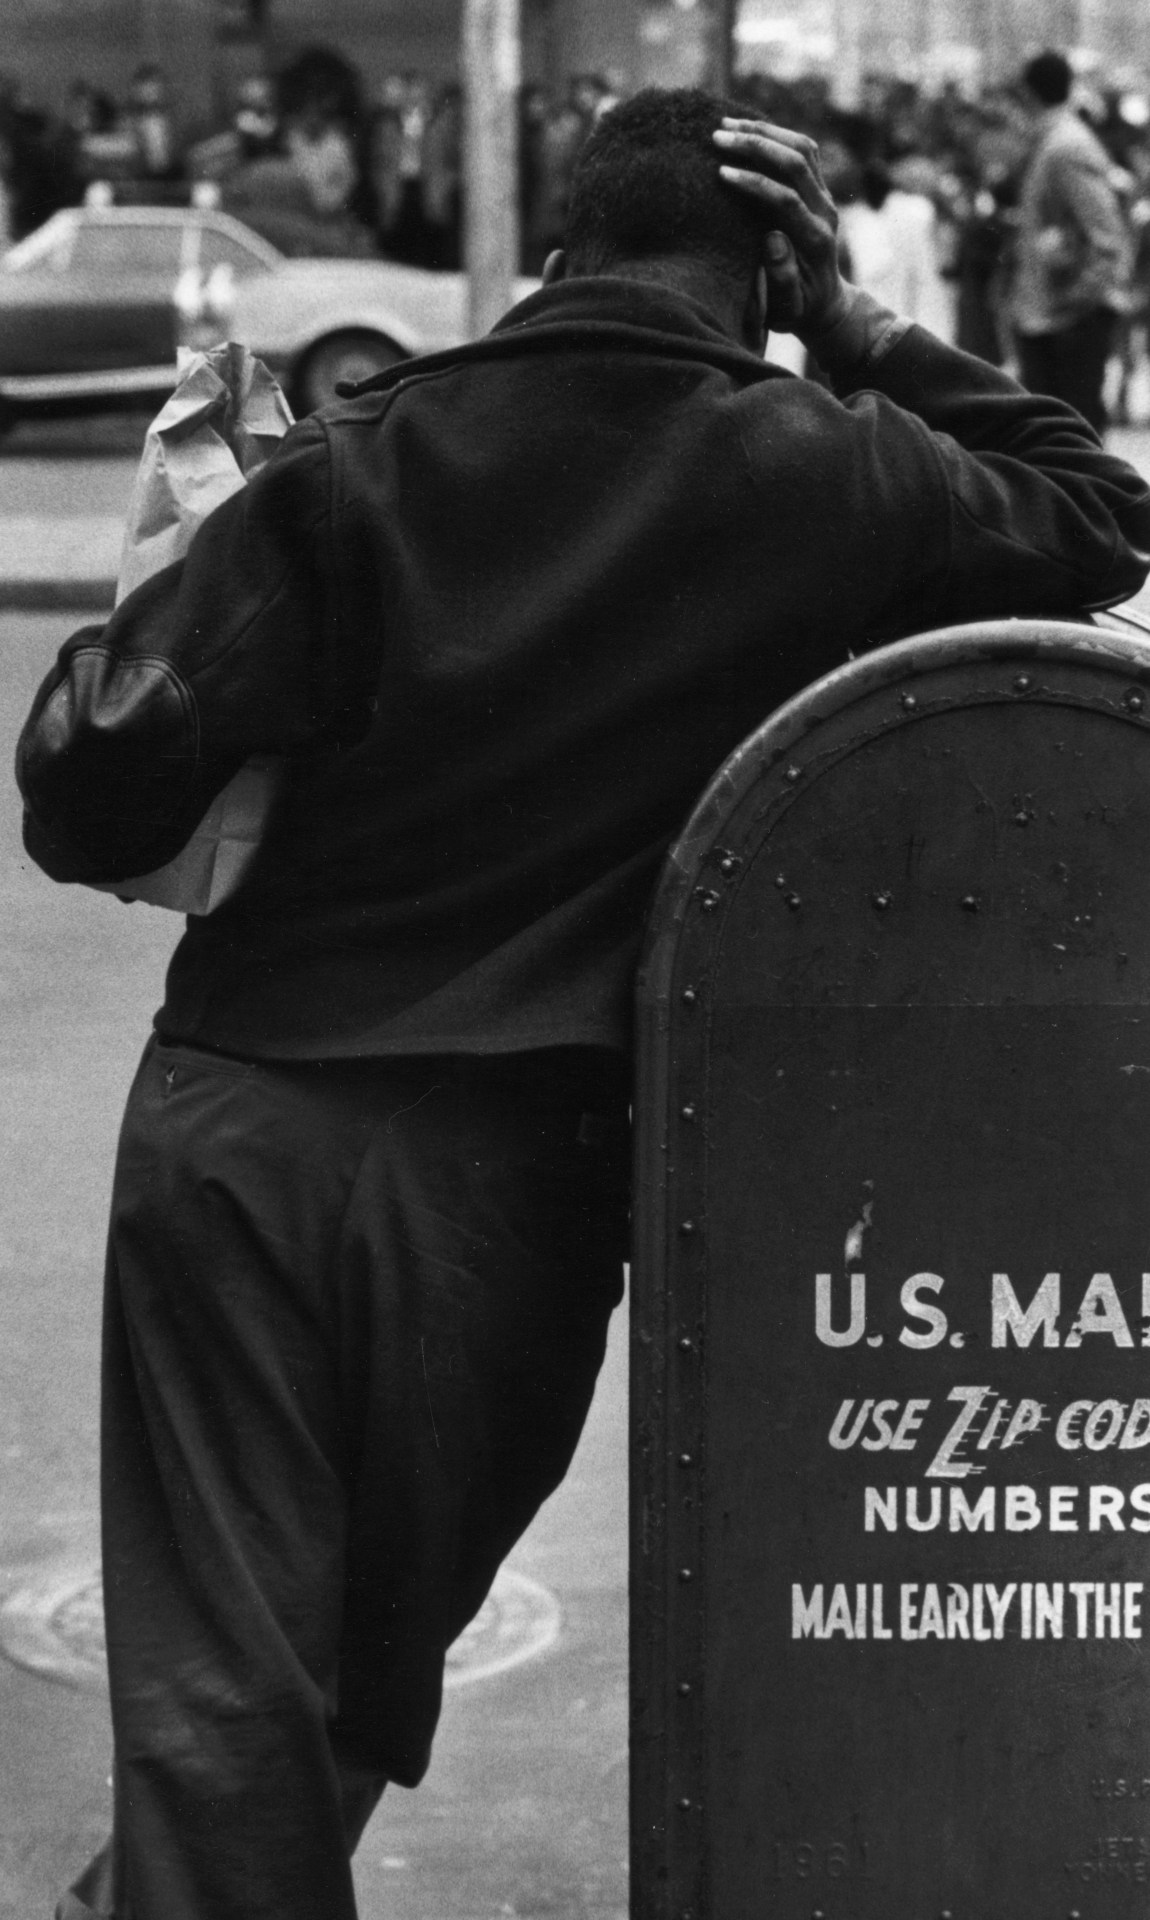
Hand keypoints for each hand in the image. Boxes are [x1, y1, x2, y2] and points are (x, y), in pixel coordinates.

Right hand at [713, 119, 850, 339]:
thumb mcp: (787, 309)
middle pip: (797, 163)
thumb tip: (773, 238)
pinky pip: (804, 151)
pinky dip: (776, 135)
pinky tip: (747, 130)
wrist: (824, 303)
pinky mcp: (820, 189)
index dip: (755, 183)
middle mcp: (825, 212)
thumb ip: (783, 280)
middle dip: (756, 146)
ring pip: (803, 149)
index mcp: (816, 240)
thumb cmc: (796, 309)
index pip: (787, 199)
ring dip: (765, 132)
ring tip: (726, 125)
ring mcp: (825, 197)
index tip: (722, 173)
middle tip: (717, 137)